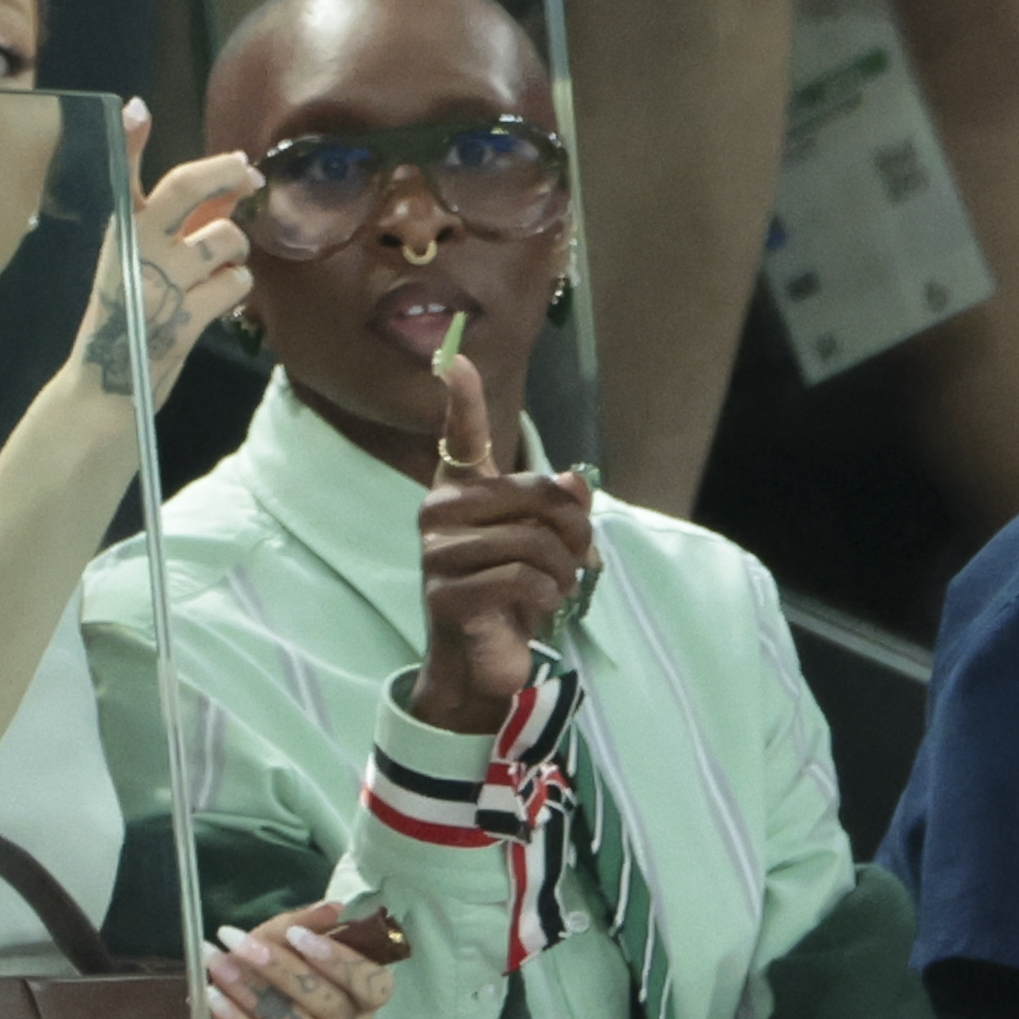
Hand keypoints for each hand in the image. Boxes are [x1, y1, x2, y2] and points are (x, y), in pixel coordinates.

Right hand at [70, 103, 253, 408]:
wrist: (104, 388)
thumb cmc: (128, 321)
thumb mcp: (140, 266)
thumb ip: (182, 225)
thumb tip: (230, 184)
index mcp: (120, 233)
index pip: (123, 176)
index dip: (131, 140)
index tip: (139, 110)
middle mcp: (135, 249)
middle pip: (186, 187)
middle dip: (225, 173)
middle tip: (248, 174)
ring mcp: (158, 282)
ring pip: (225, 236)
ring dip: (235, 250)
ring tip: (221, 266)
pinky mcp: (182, 318)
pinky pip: (235, 282)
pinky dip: (235, 288)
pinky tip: (217, 300)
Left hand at [204, 899, 394, 1018]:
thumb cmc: (285, 980)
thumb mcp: (291, 947)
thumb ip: (307, 925)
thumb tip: (333, 907)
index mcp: (365, 1000)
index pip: (373, 984)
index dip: (338, 960)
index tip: (296, 937)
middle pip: (328, 1003)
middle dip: (281, 968)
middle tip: (240, 943)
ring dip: (252, 991)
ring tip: (218, 964)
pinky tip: (213, 997)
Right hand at [404, 352, 595, 726]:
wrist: (482, 661)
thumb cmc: (510, 595)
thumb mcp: (544, 545)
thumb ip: (561, 508)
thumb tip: (574, 483)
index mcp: (460, 492)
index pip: (459, 436)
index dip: (460, 396)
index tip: (454, 357)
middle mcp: (439, 513)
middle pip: (536, 494)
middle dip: (575, 530)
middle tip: (582, 559)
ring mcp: (436, 553)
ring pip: (534, 542)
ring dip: (563, 571)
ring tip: (556, 589)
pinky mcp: (446, 595)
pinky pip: (522, 578)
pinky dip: (546, 596)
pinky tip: (538, 607)